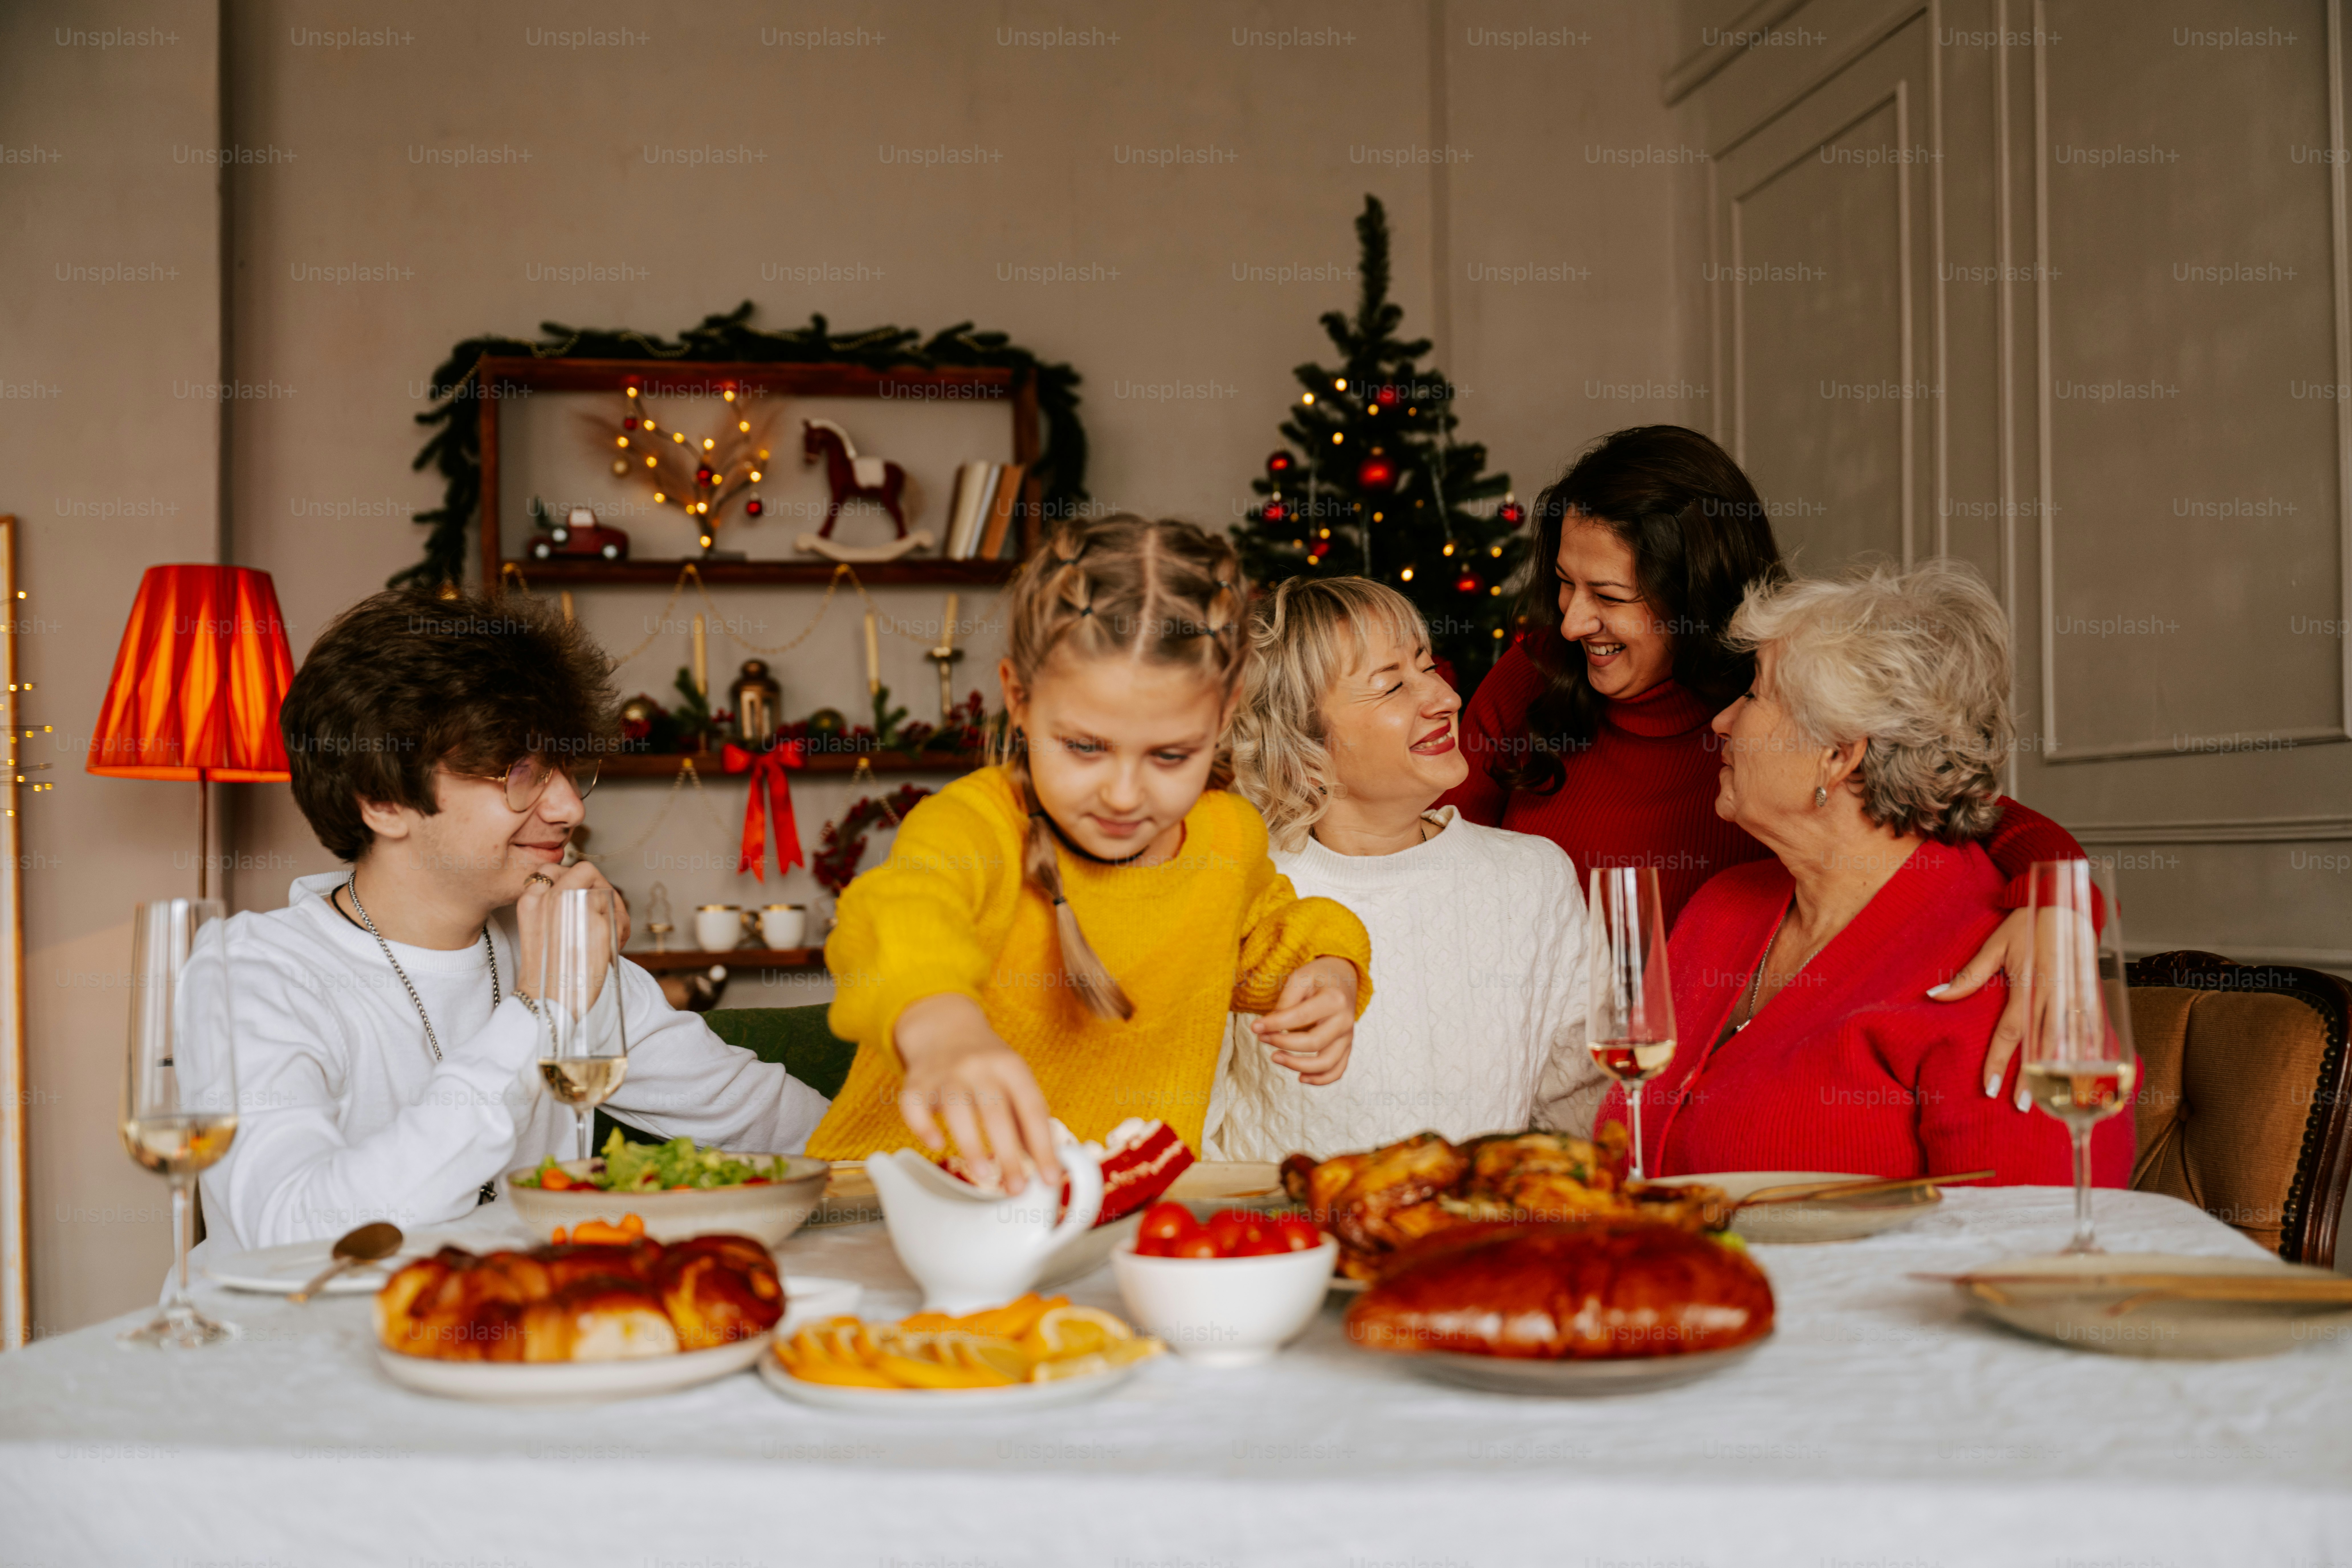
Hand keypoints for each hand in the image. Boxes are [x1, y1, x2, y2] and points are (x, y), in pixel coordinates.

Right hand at [515, 861, 629, 1002]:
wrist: (547, 1002)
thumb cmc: (545, 972)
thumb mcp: (537, 931)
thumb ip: (552, 907)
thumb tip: (581, 892)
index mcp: (530, 900)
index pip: (552, 869)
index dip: (573, 878)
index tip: (582, 896)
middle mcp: (550, 897)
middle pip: (585, 872)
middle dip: (601, 887)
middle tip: (606, 910)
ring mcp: (575, 907)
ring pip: (606, 891)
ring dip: (615, 909)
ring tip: (611, 934)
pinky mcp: (597, 924)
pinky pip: (619, 916)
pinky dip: (622, 928)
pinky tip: (614, 946)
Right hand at [892, 993, 1058, 1190]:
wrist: (945, 1026)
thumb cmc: (987, 1063)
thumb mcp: (1015, 1078)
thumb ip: (1027, 1118)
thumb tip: (1046, 1165)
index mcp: (1012, 1068)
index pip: (1032, 1109)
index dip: (1043, 1146)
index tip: (1050, 1178)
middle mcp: (979, 1068)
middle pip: (996, 1112)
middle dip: (1008, 1154)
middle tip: (1017, 1188)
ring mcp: (946, 1073)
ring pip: (956, 1109)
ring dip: (970, 1143)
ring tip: (982, 1174)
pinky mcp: (917, 1082)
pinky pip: (915, 1106)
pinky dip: (923, 1126)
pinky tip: (935, 1144)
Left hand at [1249, 956, 1358, 1085]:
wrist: (1344, 977)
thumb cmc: (1319, 977)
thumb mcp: (1300, 978)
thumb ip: (1286, 1001)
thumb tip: (1271, 1026)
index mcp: (1334, 999)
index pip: (1300, 1017)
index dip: (1275, 1025)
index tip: (1255, 1027)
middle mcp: (1345, 1020)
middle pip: (1313, 1043)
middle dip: (1283, 1043)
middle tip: (1262, 1038)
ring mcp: (1347, 1036)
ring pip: (1327, 1063)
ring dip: (1298, 1065)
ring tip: (1275, 1058)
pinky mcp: (1346, 1046)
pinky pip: (1337, 1070)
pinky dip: (1320, 1079)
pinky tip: (1301, 1077)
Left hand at [1931, 905, 2089, 1109]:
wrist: (2066, 901)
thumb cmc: (2028, 923)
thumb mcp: (1994, 946)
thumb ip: (1968, 977)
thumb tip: (1933, 995)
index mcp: (2027, 986)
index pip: (2010, 1032)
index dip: (1999, 1061)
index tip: (1989, 1088)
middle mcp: (2053, 996)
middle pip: (2040, 1045)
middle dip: (2030, 1079)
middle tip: (2021, 1106)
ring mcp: (2075, 997)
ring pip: (2068, 1043)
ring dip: (2060, 1073)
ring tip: (2054, 1101)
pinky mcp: (2091, 995)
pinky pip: (2091, 1030)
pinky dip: (2089, 1055)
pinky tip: (2087, 1077)